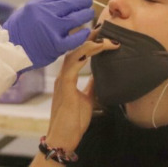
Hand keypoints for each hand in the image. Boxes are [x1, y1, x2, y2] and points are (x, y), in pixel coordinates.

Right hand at [4, 0, 94, 68]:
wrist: (9, 51)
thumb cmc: (19, 31)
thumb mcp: (27, 10)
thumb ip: (44, 5)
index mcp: (38, 3)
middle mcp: (45, 13)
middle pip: (72, 3)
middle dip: (84, 1)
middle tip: (89, 2)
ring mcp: (52, 29)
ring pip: (77, 18)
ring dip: (86, 14)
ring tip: (89, 13)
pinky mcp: (56, 45)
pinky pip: (76, 38)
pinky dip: (83, 34)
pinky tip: (86, 31)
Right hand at [46, 32, 118, 147]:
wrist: (63, 139)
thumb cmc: (73, 122)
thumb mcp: (88, 99)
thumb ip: (92, 86)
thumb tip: (101, 75)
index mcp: (67, 78)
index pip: (78, 54)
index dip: (89, 42)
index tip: (104, 35)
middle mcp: (63, 75)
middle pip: (75, 49)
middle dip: (90, 37)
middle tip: (104, 27)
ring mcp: (62, 80)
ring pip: (74, 53)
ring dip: (90, 43)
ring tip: (105, 37)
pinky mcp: (64, 87)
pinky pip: (73, 65)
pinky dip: (85, 54)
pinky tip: (97, 48)